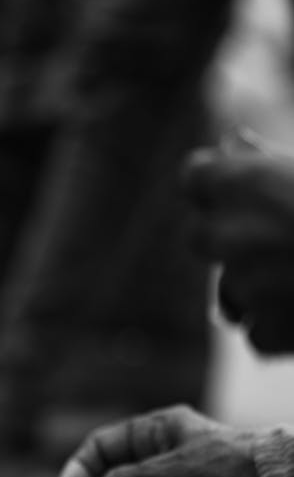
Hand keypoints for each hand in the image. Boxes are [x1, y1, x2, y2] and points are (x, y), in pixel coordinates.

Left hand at [183, 144, 293, 352]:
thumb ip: (268, 160)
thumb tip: (232, 142)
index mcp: (244, 184)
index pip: (195, 177)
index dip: (217, 183)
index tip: (237, 188)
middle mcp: (228, 235)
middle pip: (200, 238)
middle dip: (229, 239)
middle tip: (278, 241)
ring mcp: (243, 289)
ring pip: (231, 292)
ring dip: (257, 289)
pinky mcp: (265, 333)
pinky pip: (257, 333)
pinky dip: (280, 328)